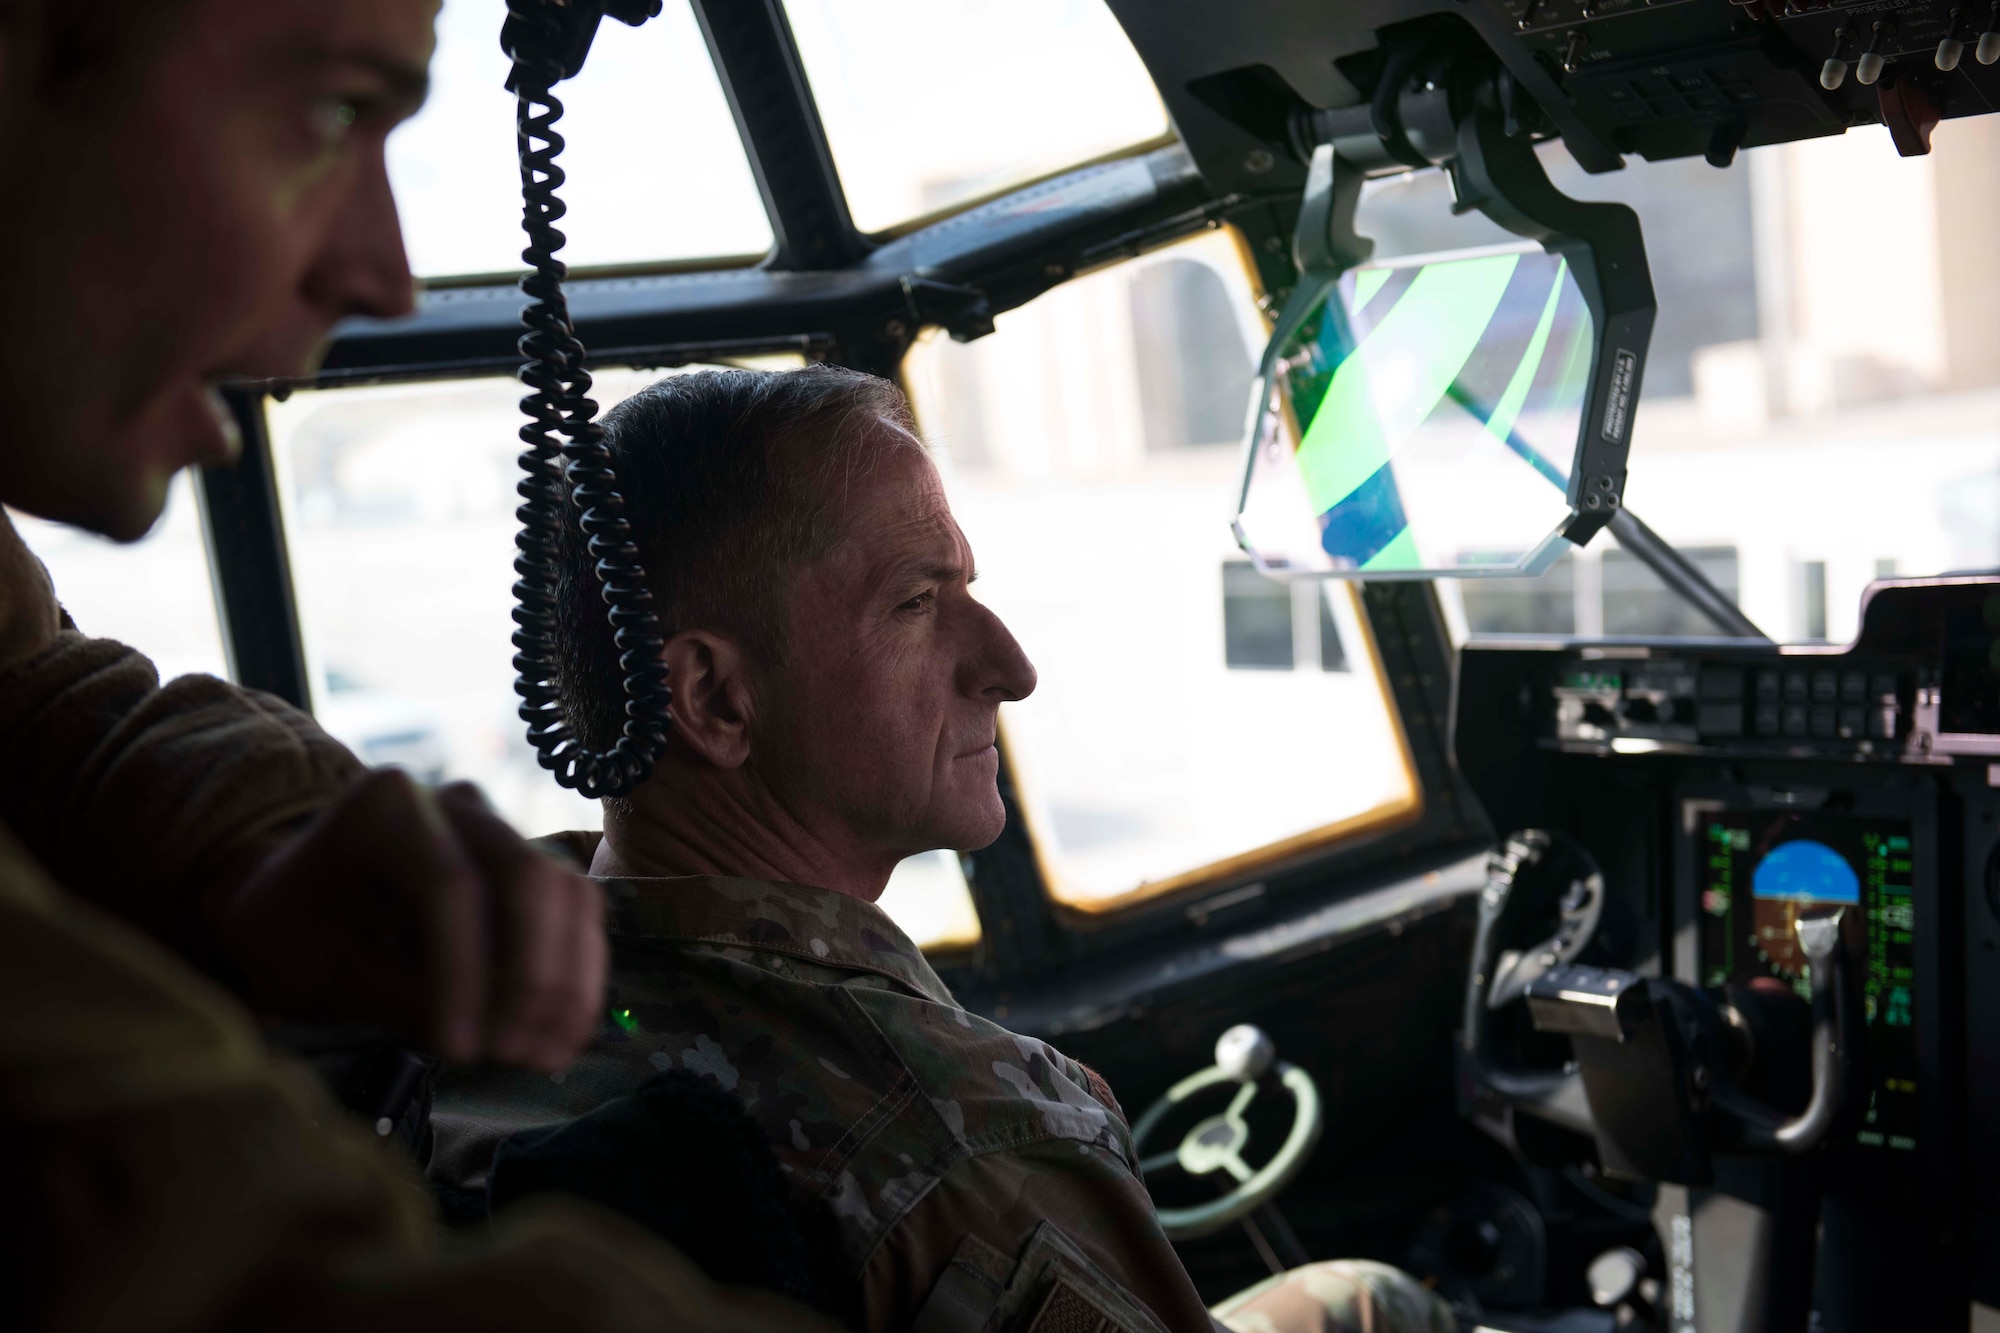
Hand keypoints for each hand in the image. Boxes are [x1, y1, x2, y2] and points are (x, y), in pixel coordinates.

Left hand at [209, 769, 607, 1070]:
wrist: (295, 905)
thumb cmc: (291, 935)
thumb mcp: (317, 972)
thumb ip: (397, 998)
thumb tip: (485, 1036)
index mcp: (385, 807)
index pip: (449, 884)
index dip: (466, 972)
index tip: (461, 1050)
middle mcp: (456, 803)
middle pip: (526, 876)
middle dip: (531, 975)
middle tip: (513, 1053)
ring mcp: (499, 828)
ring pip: (567, 892)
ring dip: (567, 980)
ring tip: (547, 1055)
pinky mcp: (527, 864)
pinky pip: (574, 911)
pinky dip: (576, 974)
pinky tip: (561, 1035)